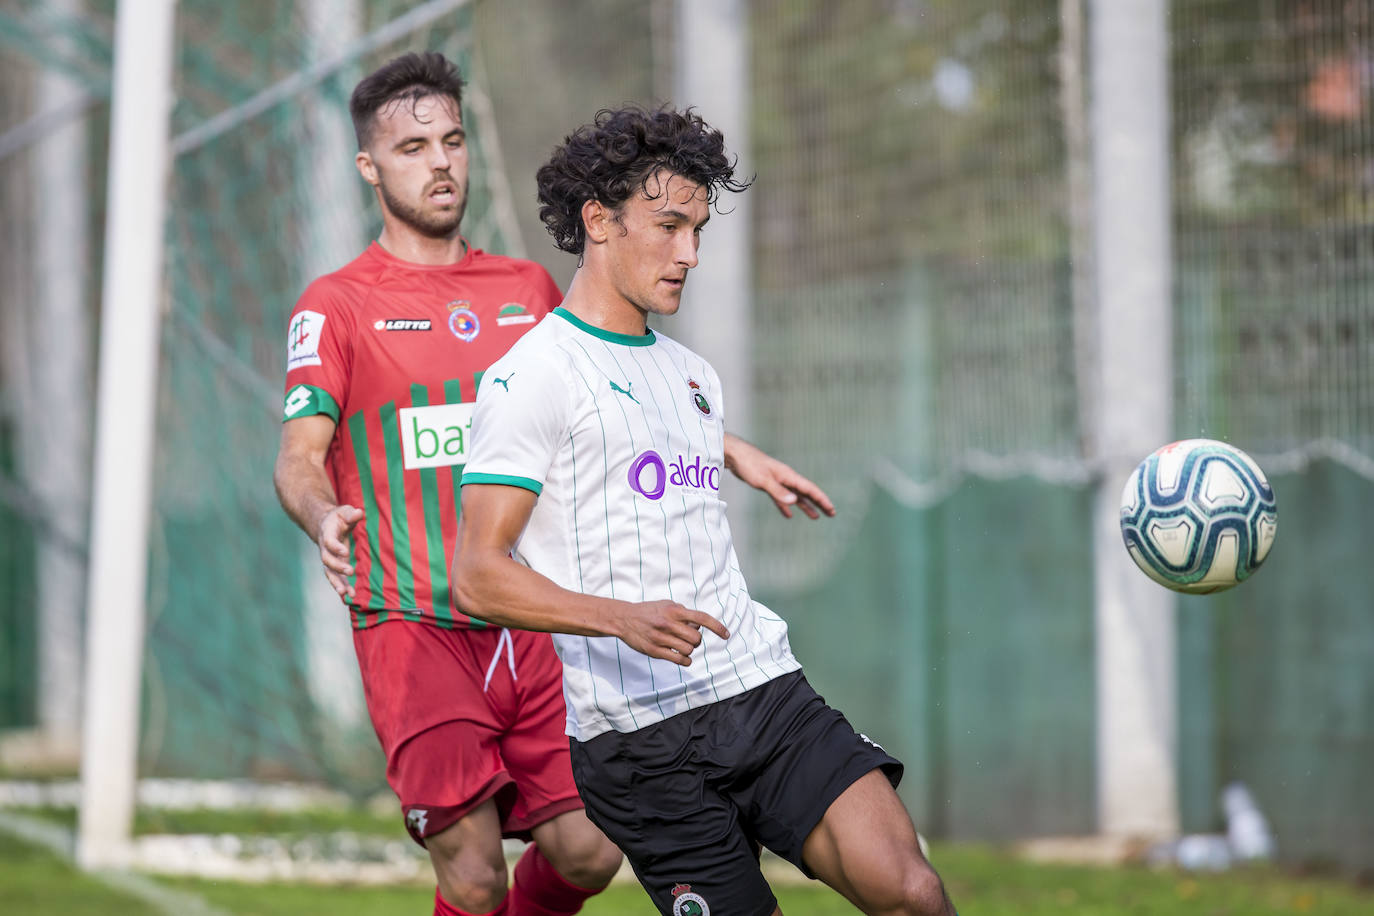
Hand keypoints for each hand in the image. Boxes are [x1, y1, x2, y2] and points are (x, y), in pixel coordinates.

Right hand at [317, 504, 364, 602]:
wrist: (325, 525)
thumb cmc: (338, 517)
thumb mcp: (344, 511)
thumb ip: (350, 513)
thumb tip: (358, 513)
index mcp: (326, 533)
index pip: (328, 541)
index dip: (335, 546)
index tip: (345, 551)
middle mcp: (325, 549)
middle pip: (327, 560)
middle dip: (337, 567)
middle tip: (350, 571)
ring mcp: (329, 559)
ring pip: (329, 573)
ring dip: (337, 584)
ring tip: (346, 594)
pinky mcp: (335, 566)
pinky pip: (337, 578)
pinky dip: (343, 587)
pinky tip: (352, 597)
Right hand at [614, 600, 729, 666]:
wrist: (623, 619)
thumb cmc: (649, 611)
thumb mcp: (666, 605)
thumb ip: (683, 612)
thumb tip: (698, 625)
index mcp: (674, 611)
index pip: (701, 618)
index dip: (717, 627)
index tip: (726, 635)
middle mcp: (668, 624)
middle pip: (696, 639)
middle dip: (696, 641)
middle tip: (688, 638)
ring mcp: (661, 638)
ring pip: (689, 650)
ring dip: (689, 650)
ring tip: (681, 645)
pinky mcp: (654, 651)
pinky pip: (679, 660)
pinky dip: (686, 660)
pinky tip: (683, 657)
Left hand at [724, 434, 836, 519]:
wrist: (735, 455)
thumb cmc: (749, 465)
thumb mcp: (764, 480)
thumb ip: (779, 491)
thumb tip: (795, 502)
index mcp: (788, 476)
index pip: (810, 489)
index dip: (821, 500)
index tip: (831, 509)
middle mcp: (786, 478)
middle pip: (806, 493)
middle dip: (819, 503)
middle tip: (831, 513)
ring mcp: (778, 481)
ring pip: (796, 496)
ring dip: (806, 506)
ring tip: (815, 517)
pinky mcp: (768, 484)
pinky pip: (781, 498)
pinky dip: (786, 506)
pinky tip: (788, 515)